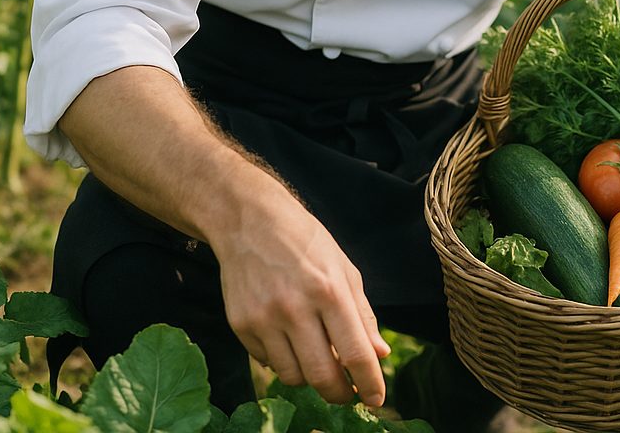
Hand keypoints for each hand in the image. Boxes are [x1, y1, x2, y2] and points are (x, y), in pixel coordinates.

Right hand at [211, 179, 390, 406]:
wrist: (249, 220)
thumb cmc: (305, 241)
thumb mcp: (343, 267)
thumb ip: (362, 313)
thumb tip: (379, 355)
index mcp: (329, 290)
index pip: (356, 352)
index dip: (370, 383)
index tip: (376, 398)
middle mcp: (296, 307)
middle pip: (323, 376)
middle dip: (340, 393)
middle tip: (347, 392)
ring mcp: (264, 318)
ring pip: (294, 377)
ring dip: (310, 377)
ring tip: (315, 355)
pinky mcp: (240, 325)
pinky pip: (267, 363)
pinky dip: (283, 360)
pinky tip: (287, 336)